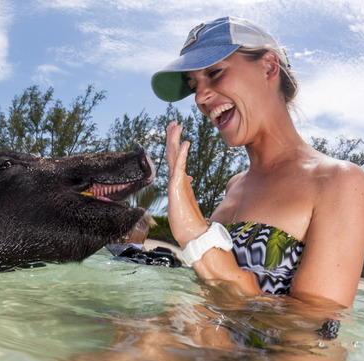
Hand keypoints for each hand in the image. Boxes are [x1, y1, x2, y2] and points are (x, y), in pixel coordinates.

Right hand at [165, 121, 207, 246]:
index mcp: (179, 181)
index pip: (176, 158)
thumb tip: (190, 177)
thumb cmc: (189, 221)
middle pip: (172, 154)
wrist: (191, 235)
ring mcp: (175, 184)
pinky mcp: (177, 189)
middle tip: (174, 122)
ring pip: (174, 157)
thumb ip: (187, 187)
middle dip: (173, 137)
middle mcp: (176, 180)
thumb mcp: (188, 199)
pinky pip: (180, 168)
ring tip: (176, 126)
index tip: (178, 133)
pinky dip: (182, 155)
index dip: (176, 144)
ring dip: (175, 141)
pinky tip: (186, 144)